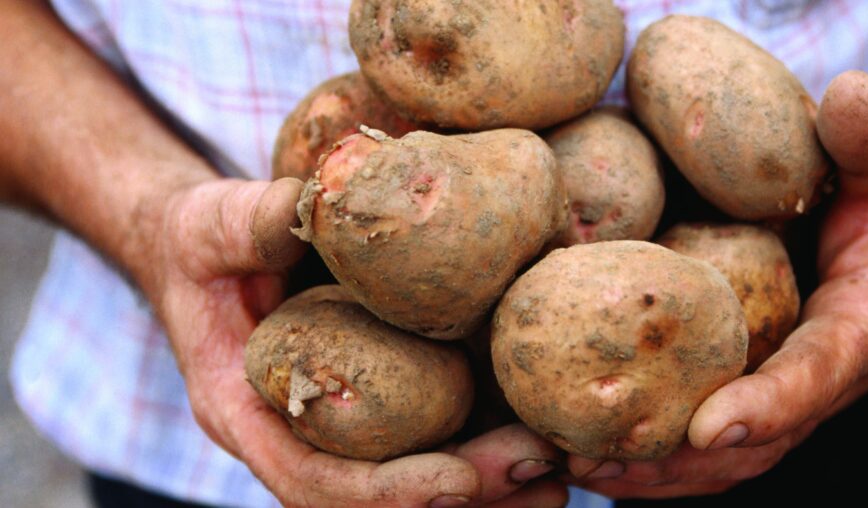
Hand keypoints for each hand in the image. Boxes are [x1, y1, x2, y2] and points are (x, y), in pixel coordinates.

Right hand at [147, 177, 566, 506]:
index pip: (316, 480)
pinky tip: (550, 426)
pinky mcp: (382, 393)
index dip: (388, 491)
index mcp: (248, 412)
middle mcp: (301, 431)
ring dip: (494, 483)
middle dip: (467, 493)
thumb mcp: (212, 225)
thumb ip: (251, 223)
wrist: (210, 251)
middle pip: (384, 495)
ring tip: (569, 472)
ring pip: (419, 474)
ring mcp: (345, 419)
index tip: (458, 483)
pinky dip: (492, 436)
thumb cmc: (203, 242)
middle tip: (544, 472)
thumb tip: (308, 200)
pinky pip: (437, 429)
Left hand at [568, 70, 867, 497]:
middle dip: (679, 459)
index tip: (707, 427)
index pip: (817, 373)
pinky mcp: (765, 383)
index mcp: (866, 325)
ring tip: (579, 468)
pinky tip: (601, 452)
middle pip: (758, 439)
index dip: (766, 404)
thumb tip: (849, 91)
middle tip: (597, 460)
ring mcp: (796, 390)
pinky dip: (664, 456)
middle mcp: (828, 375)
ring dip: (658, 472)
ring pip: (731, 455)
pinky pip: (716, 437)